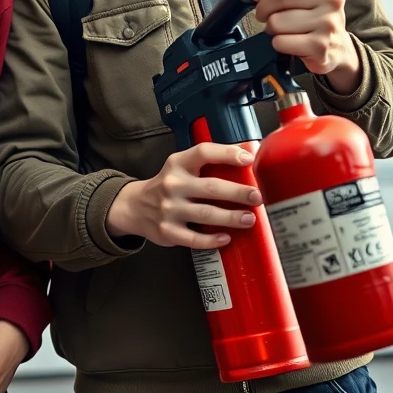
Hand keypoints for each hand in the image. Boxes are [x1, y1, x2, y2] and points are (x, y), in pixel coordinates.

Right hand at [105, 143, 260, 248]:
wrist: (136, 207)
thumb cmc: (169, 185)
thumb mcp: (181, 167)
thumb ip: (207, 163)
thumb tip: (249, 156)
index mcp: (177, 164)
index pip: (203, 152)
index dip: (227, 153)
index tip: (249, 159)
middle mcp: (172, 184)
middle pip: (211, 187)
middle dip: (238, 192)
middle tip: (257, 197)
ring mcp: (169, 209)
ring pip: (206, 214)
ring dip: (231, 217)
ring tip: (249, 219)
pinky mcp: (168, 231)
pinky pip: (194, 238)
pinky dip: (212, 240)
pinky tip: (226, 237)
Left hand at [243, 0, 361, 92]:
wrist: (333, 45)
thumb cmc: (308, 12)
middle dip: (263, 6)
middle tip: (264, 12)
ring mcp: (329, 23)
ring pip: (277, 21)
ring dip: (270, 26)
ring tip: (280, 27)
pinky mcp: (320, 46)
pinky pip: (280, 41)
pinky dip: (277, 42)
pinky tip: (288, 40)